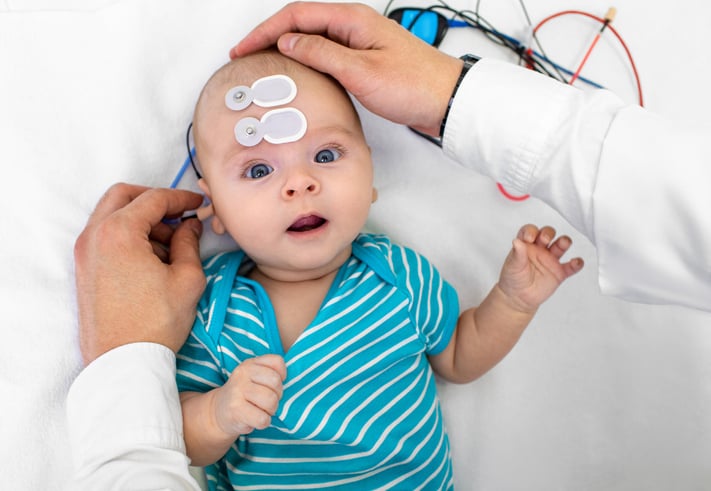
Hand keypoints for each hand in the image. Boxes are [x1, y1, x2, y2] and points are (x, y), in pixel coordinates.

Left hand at [74, 183, 205, 363]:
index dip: (180, 199)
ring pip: (111, 215)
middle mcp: (94, 236)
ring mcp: (84, 253)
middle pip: (123, 196)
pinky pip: (105, 236)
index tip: (197, 204)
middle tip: (179, 214)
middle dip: (154, 200)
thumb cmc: (155, 323)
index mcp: (118, 232)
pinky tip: (151, 257)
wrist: (124, 363)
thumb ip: (189, 243)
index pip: (153, 199)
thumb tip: (189, 226)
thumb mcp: (187, 278)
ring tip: (169, 243)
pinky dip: (127, 235)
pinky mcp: (84, 270)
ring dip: (140, 219)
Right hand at [213, 355, 286, 436]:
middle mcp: (242, 374)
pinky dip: (263, 422)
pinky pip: (262, 418)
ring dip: (271, 411)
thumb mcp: (255, 377)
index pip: (277, 362)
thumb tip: (290, 382)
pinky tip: (254, 419)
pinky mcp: (235, 410)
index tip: (272, 385)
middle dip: (277, 396)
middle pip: (276, 383)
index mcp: (250, 363)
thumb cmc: (245, 394)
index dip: (281, 376)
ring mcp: (237, 391)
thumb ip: (271, 373)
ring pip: (271, 401)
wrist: (219, 411)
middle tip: (266, 401)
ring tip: (261, 410)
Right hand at [232, 2, 462, 135]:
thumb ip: (322, 54)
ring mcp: (359, 42)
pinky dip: (306, 60)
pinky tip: (298, 72)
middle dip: (270, 36)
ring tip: (264, 62)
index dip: (265, 30)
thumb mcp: (360, 71)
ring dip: (286, 48)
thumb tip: (288, 41)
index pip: (297, 15)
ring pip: (313, 38)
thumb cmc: (412, 85)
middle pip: (301, 22)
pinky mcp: (364, 59)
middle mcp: (354, 25)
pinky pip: (327, 53)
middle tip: (245, 55)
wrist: (445, 101)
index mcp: (352, 19)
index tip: (243, 48)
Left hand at [498, 224, 583, 311]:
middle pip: (548, 234)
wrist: (518, 297)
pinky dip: (576, 263)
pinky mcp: (559, 272)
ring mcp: (550, 260)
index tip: (530, 237)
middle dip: (548, 233)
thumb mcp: (512, 265)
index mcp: (526, 245)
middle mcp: (540, 249)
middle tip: (545, 238)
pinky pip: (571, 266)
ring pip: (561, 246)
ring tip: (563, 243)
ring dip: (564, 242)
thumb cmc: (513, 278)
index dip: (531, 231)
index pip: (530, 231)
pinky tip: (576, 262)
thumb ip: (517, 254)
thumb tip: (516, 241)